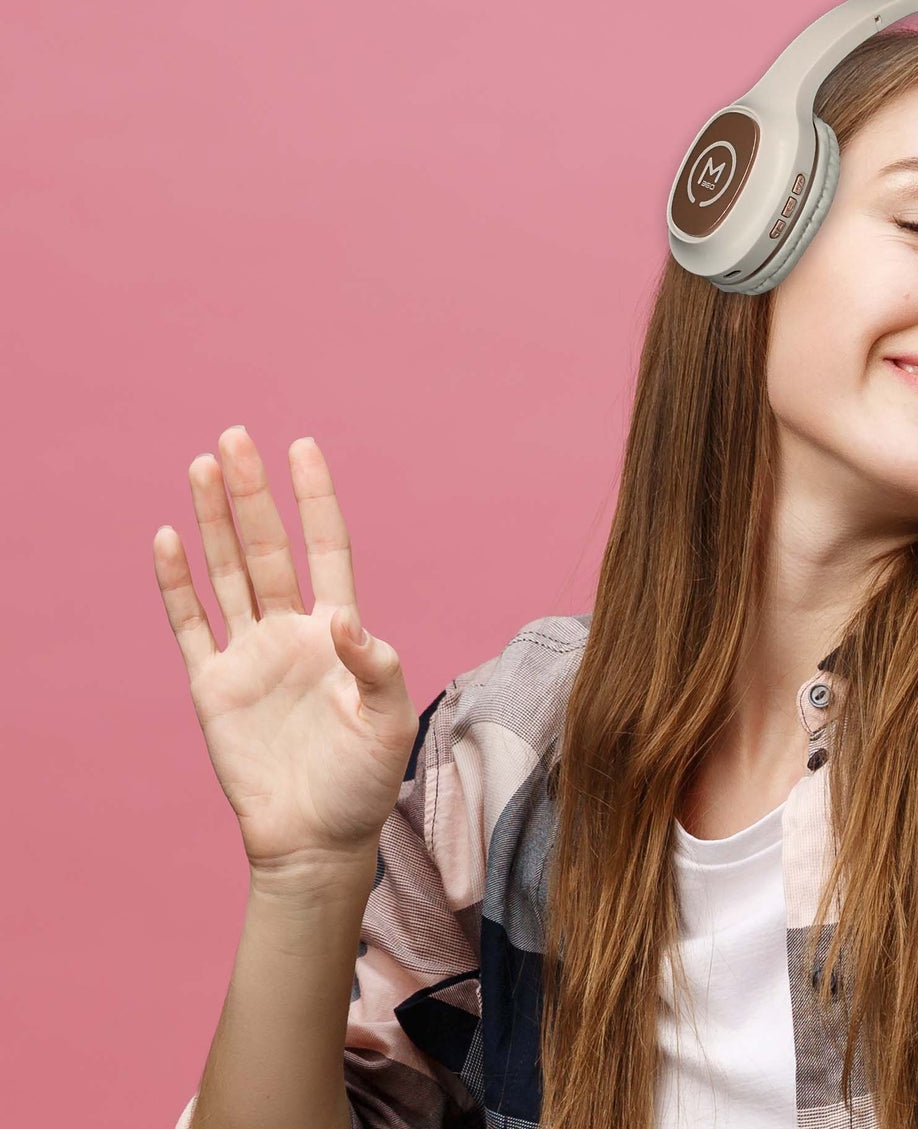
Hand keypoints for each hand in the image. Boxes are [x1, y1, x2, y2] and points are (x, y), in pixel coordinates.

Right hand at [154, 427, 420, 883]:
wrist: (315, 838)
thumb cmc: (363, 781)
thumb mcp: (388, 721)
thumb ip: (374, 666)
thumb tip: (344, 619)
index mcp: (340, 633)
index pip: (327, 548)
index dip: (315, 500)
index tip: (303, 447)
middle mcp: (291, 632)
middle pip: (267, 548)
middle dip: (253, 494)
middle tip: (235, 437)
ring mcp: (249, 655)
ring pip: (226, 572)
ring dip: (214, 520)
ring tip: (204, 465)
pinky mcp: (212, 685)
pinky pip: (190, 623)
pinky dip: (176, 582)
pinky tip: (170, 536)